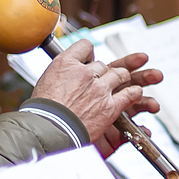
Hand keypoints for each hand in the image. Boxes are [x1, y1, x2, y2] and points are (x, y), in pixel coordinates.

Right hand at [30, 41, 161, 149]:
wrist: (48, 132)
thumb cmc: (43, 113)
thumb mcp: (45, 83)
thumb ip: (59, 74)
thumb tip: (63, 75)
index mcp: (66, 64)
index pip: (84, 46)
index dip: (88, 53)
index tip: (89, 58)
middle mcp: (85, 73)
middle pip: (102, 64)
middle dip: (103, 71)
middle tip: (103, 77)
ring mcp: (99, 89)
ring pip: (120, 74)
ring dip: (122, 78)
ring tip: (124, 80)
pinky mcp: (110, 106)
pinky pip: (129, 94)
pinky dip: (134, 93)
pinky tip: (136, 93)